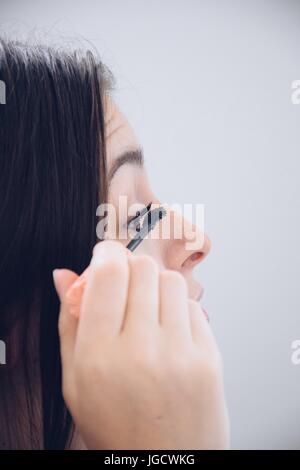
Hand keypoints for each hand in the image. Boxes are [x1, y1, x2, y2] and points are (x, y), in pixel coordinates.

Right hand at [53, 240, 229, 449]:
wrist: (166, 466)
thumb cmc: (116, 427)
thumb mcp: (76, 381)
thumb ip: (69, 323)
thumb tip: (65, 276)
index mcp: (98, 357)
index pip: (108, 274)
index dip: (106, 254)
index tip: (105, 257)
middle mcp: (141, 351)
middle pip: (142, 268)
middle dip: (130, 268)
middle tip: (124, 286)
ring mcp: (180, 354)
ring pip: (171, 281)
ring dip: (155, 286)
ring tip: (148, 311)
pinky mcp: (209, 359)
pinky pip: (194, 306)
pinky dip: (178, 309)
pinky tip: (169, 332)